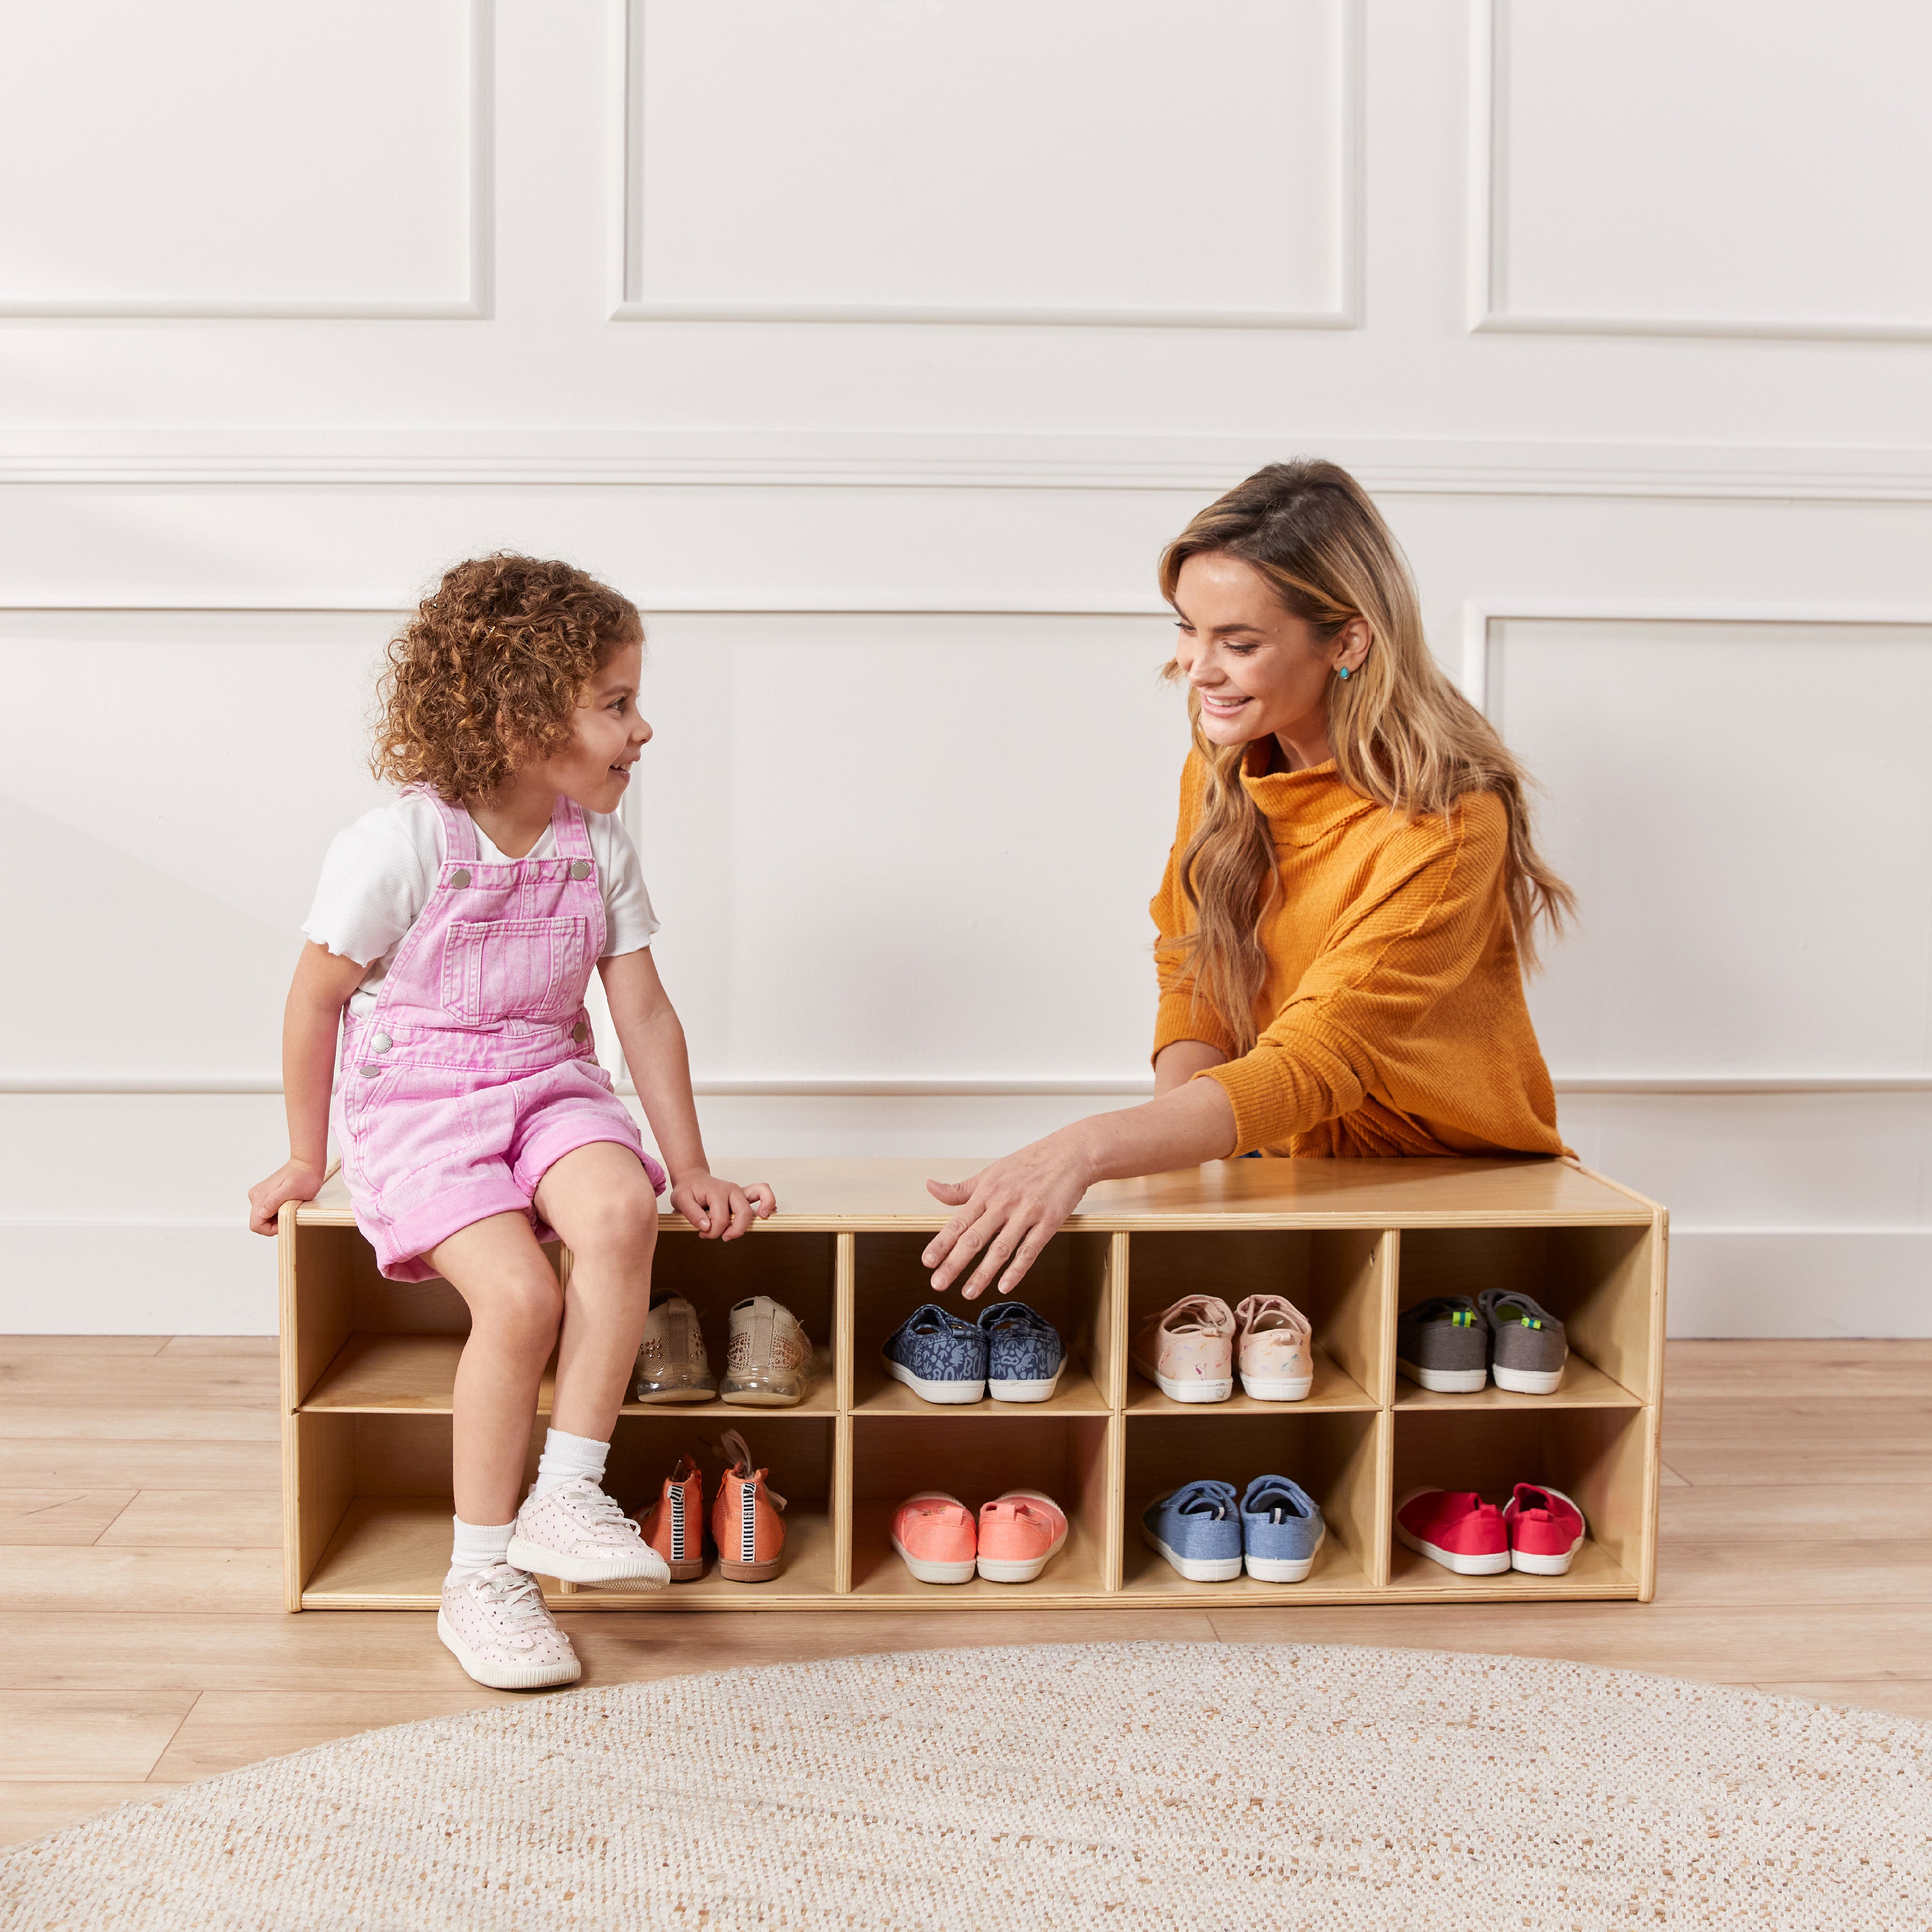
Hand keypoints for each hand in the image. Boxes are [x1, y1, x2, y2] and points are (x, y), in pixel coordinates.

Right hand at [248, 1158, 325, 1236]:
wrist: (305, 1164)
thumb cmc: (303, 1176)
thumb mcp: (291, 1190)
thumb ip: (275, 1201)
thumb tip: (262, 1213)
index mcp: (259, 1197)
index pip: (256, 1225)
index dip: (271, 1229)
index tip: (285, 1219)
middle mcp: (256, 1197)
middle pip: (259, 1222)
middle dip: (274, 1223)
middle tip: (289, 1211)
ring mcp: (260, 1196)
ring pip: (264, 1217)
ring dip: (277, 1216)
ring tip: (290, 1204)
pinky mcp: (266, 1195)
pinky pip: (269, 1211)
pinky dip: (278, 1211)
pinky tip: (288, 1202)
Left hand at [671, 1172, 775, 1239]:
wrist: (692, 1179)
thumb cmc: (688, 1189)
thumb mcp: (681, 1200)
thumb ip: (692, 1214)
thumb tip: (706, 1226)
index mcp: (717, 1192)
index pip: (721, 1219)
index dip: (712, 1232)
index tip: (702, 1233)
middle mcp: (732, 1190)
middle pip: (744, 1212)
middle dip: (736, 1230)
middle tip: (724, 1237)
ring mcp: (740, 1192)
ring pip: (761, 1196)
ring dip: (764, 1208)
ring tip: (762, 1218)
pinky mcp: (743, 1195)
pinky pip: (762, 1192)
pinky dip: (768, 1201)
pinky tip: (768, 1212)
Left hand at [922, 1130, 1091, 1299]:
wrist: (1071, 1152)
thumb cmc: (1031, 1162)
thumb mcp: (992, 1171)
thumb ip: (962, 1188)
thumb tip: (931, 1187)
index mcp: (987, 1191)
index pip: (959, 1222)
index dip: (941, 1243)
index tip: (927, 1262)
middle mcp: (1003, 1203)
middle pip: (974, 1238)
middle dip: (954, 1263)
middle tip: (938, 1284)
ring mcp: (1026, 1213)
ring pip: (1000, 1248)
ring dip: (983, 1273)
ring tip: (969, 1292)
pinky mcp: (1049, 1222)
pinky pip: (1030, 1250)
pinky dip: (1017, 1269)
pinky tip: (1005, 1285)